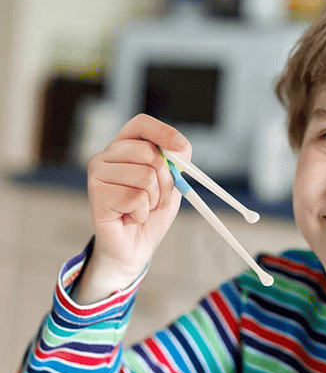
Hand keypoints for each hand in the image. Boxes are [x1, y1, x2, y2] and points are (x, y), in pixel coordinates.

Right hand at [74, 114, 190, 303]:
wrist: (134, 248)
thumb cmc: (150, 213)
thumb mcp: (170, 185)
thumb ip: (175, 165)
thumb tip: (181, 149)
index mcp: (124, 147)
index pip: (141, 124)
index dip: (164, 132)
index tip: (183, 149)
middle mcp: (106, 156)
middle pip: (150, 153)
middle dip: (166, 180)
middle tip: (158, 198)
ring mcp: (97, 173)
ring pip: (145, 176)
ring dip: (154, 199)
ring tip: (142, 209)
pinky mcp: (96, 194)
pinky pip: (136, 198)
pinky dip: (142, 213)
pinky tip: (130, 218)